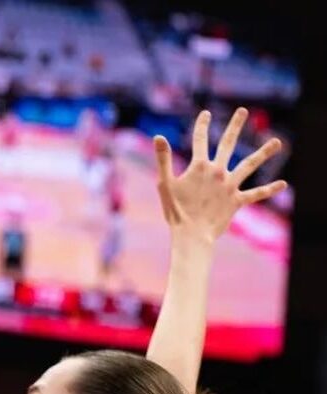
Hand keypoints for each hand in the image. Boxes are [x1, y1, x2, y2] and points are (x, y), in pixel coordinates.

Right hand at [154, 108, 286, 243]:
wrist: (192, 234)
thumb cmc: (175, 211)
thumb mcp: (164, 184)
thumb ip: (163, 159)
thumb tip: (158, 136)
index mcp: (199, 167)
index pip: (200, 140)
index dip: (202, 125)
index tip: (206, 113)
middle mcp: (218, 172)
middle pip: (228, 143)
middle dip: (235, 126)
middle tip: (243, 111)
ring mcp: (229, 186)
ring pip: (249, 165)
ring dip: (264, 153)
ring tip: (277, 142)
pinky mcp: (237, 201)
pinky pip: (255, 194)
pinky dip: (269, 189)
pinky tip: (283, 184)